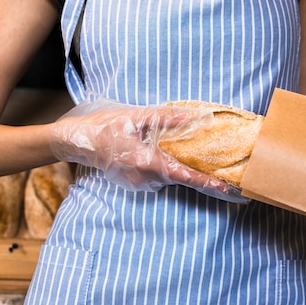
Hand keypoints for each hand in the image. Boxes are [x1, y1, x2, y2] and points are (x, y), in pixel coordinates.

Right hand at [49, 97, 247, 202]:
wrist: (76, 143)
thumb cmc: (103, 127)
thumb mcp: (134, 117)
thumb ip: (165, 119)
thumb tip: (193, 117)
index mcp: (145, 161)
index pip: (182, 174)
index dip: (205, 181)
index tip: (225, 187)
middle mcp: (144, 177)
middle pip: (180, 179)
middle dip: (204, 179)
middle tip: (229, 183)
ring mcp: (139, 183)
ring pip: (170, 177)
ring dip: (187, 173)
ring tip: (210, 170)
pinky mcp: (136, 183)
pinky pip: (160, 177)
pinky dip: (172, 171)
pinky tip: (180, 161)